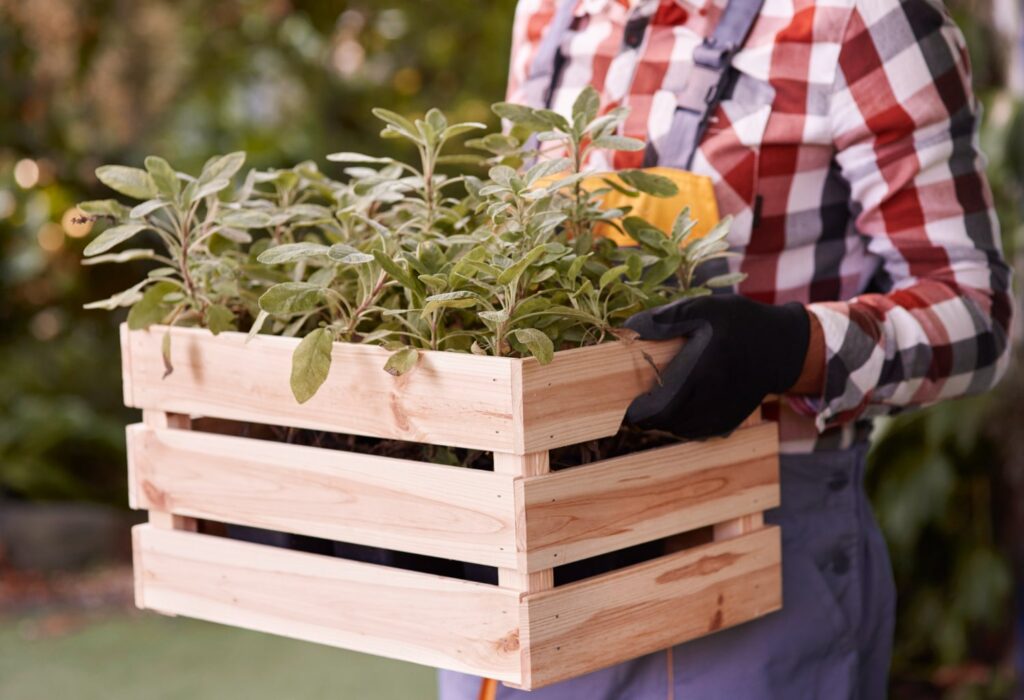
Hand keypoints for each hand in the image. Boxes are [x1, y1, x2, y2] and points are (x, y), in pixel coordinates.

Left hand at [624, 294, 810, 438]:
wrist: (782, 348)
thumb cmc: (741, 324)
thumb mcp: (707, 308)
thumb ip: (668, 318)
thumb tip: (631, 328)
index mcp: (701, 373)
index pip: (659, 409)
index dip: (637, 411)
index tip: (627, 402)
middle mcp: (712, 400)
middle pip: (666, 424)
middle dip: (646, 417)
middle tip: (636, 403)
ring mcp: (722, 415)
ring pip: (681, 431)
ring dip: (663, 422)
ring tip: (655, 405)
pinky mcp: (730, 422)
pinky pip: (697, 433)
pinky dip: (682, 426)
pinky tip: (679, 408)